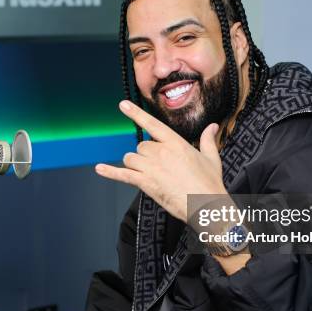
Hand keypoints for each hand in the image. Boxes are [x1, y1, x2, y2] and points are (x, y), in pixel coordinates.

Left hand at [95, 100, 227, 221]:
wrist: (205, 205)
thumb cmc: (209, 184)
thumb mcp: (211, 158)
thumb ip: (208, 140)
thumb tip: (212, 127)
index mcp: (176, 143)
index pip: (152, 124)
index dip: (136, 113)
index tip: (123, 105)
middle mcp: (161, 152)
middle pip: (141, 146)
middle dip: (146, 155)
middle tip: (159, 167)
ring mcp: (151, 167)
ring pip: (131, 158)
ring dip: (135, 164)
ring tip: (148, 173)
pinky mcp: (145, 182)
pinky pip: (123, 174)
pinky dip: (110, 172)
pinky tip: (99, 169)